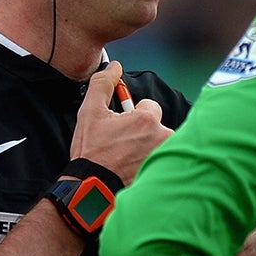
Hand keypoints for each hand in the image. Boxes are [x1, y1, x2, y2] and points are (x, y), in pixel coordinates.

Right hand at [71, 62, 169, 184]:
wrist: (93, 189)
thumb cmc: (91, 152)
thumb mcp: (90, 113)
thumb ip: (103, 84)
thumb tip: (114, 66)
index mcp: (147, 119)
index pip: (149, 107)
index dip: (134, 116)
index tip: (122, 128)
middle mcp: (162, 136)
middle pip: (158, 125)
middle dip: (144, 132)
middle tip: (124, 145)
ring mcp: (165, 156)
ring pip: (162, 142)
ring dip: (149, 147)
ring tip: (128, 159)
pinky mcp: (165, 171)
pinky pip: (164, 160)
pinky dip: (153, 162)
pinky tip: (135, 169)